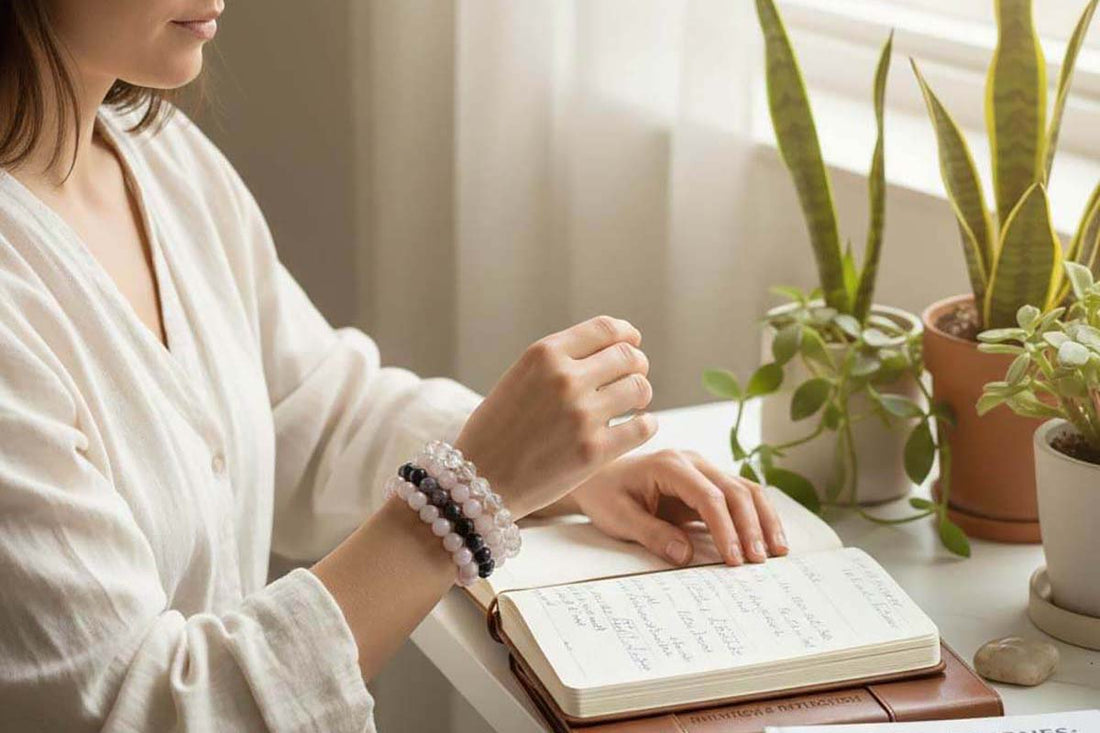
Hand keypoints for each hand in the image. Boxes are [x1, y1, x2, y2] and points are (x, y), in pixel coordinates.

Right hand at [455, 316, 656, 518]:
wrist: (478, 482)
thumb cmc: (496, 431)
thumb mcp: (519, 379)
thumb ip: (558, 362)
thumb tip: (608, 350)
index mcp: (544, 355)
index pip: (605, 328)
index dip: (626, 334)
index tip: (633, 341)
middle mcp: (565, 379)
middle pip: (629, 356)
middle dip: (637, 365)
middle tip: (633, 377)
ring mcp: (581, 415)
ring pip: (640, 389)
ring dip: (641, 394)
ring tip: (633, 404)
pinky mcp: (594, 451)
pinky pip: (643, 427)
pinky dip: (645, 424)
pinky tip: (637, 427)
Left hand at [569, 450, 788, 565]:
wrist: (599, 479)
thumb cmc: (606, 496)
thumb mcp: (618, 518)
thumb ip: (651, 534)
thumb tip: (684, 555)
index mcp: (669, 466)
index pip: (709, 497)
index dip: (725, 528)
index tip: (734, 559)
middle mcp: (692, 461)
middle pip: (734, 491)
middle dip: (751, 527)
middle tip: (759, 562)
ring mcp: (704, 470)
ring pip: (746, 490)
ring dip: (764, 520)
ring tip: (777, 552)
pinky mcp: (709, 483)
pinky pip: (741, 496)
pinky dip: (758, 516)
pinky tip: (770, 539)